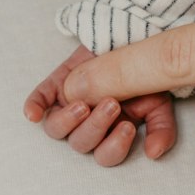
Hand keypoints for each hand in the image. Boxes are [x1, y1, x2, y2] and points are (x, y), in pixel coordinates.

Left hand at [24, 44, 176, 165]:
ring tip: (83, 105)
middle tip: (112, 104)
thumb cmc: (144, 76)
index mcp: (112, 132)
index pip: (106, 155)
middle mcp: (86, 124)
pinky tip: (33, 114)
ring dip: (68, 121)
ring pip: (57, 129)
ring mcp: (68, 106)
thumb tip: (153, 153)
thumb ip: (160, 128)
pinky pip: (37, 102)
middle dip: (96, 126)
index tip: (128, 126)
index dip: (113, 146)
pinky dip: (34, 107)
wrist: (134, 40)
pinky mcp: (54, 86)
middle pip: (81, 143)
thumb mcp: (159, 101)